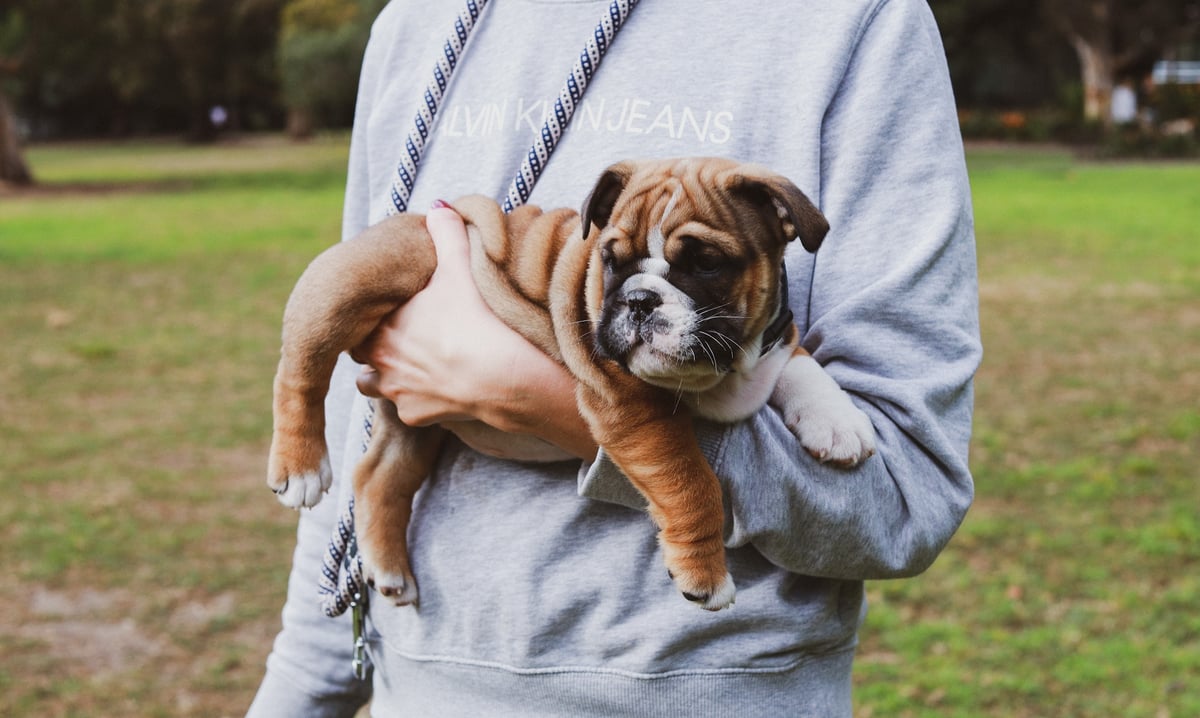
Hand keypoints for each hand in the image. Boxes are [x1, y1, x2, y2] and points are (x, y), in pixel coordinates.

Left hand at [353, 202, 596, 459]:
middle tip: (403, 335)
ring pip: (374, 385)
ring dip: (388, 375)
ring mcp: (396, 392)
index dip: (375, 314)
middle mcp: (380, 360)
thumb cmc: (477, 320)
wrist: (503, 378)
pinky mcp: (416, 417)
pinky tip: (440, 388)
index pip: (360, 319)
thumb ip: (447, 234)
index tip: (393, 310)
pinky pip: (407, 409)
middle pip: (362, 351)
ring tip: (415, 364)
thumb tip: (439, 207)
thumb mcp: (462, 266)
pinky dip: (419, 400)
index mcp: (384, 324)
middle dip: (377, 344)